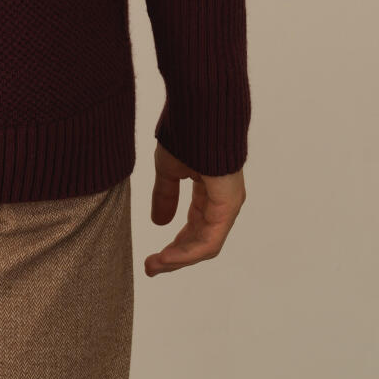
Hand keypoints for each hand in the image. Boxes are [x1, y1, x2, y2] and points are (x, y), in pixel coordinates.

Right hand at [143, 140, 244, 274]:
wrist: (200, 111)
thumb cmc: (186, 132)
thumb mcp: (169, 169)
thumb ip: (165, 195)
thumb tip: (159, 222)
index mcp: (209, 190)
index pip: (194, 225)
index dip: (174, 243)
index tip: (151, 256)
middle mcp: (221, 201)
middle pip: (199, 239)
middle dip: (174, 256)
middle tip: (151, 267)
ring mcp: (227, 204)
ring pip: (205, 244)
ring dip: (179, 258)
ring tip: (155, 265)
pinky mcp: (228, 206)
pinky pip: (209, 239)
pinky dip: (188, 251)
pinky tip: (168, 256)